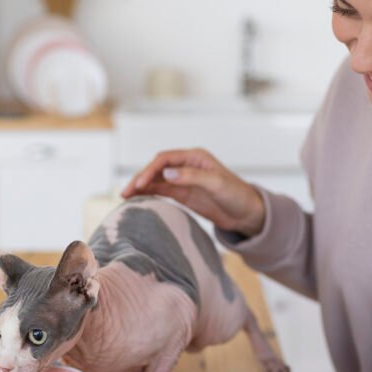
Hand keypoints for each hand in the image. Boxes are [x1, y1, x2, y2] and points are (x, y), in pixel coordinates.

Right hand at [120, 148, 265, 236]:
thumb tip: (167, 174)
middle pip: (157, 169)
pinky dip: (149, 193)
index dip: (150, 170)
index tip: (140, 183)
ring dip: (141, 186)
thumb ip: (192, 177)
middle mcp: (187, 166)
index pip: (165, 160)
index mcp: (195, 157)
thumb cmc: (237, 195)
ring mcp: (184, 180)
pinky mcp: (184, 194)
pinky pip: (161, 191)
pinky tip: (137, 199)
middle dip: (140, 178)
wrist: (247, 214)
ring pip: (156, 180)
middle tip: (126, 192)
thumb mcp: (217, 184)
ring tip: (125, 196)